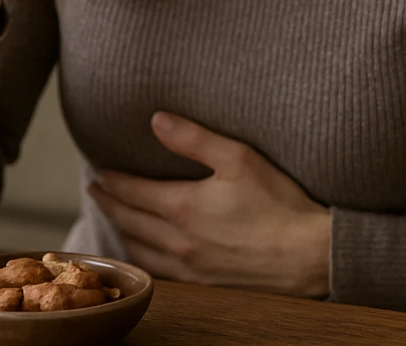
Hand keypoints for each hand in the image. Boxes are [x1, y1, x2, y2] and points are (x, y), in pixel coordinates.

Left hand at [89, 112, 330, 297]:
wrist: (309, 255)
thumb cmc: (279, 204)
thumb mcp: (238, 158)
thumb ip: (194, 139)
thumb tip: (156, 121)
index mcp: (183, 207)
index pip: (133, 192)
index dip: (113, 181)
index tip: (100, 173)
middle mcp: (179, 240)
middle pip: (129, 221)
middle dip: (109, 204)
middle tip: (96, 192)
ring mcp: (190, 267)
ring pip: (140, 251)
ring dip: (122, 233)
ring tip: (116, 220)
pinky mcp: (205, 284)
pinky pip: (160, 274)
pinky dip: (143, 260)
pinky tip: (146, 255)